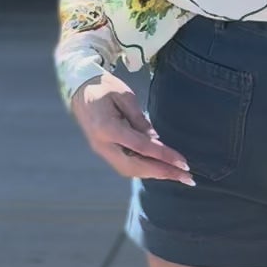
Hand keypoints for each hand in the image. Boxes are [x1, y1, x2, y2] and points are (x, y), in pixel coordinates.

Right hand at [70, 72, 194, 184]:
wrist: (79, 90)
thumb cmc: (103, 87)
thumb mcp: (124, 96)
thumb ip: (140, 119)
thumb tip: (156, 139)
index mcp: (107, 129)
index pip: (141, 148)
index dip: (164, 156)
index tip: (183, 163)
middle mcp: (103, 145)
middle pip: (136, 167)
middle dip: (163, 173)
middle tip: (187, 178)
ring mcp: (102, 151)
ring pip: (130, 170)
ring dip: (155, 174)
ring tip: (177, 175)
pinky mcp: (104, 152)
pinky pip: (126, 166)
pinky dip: (145, 169)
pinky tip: (160, 169)